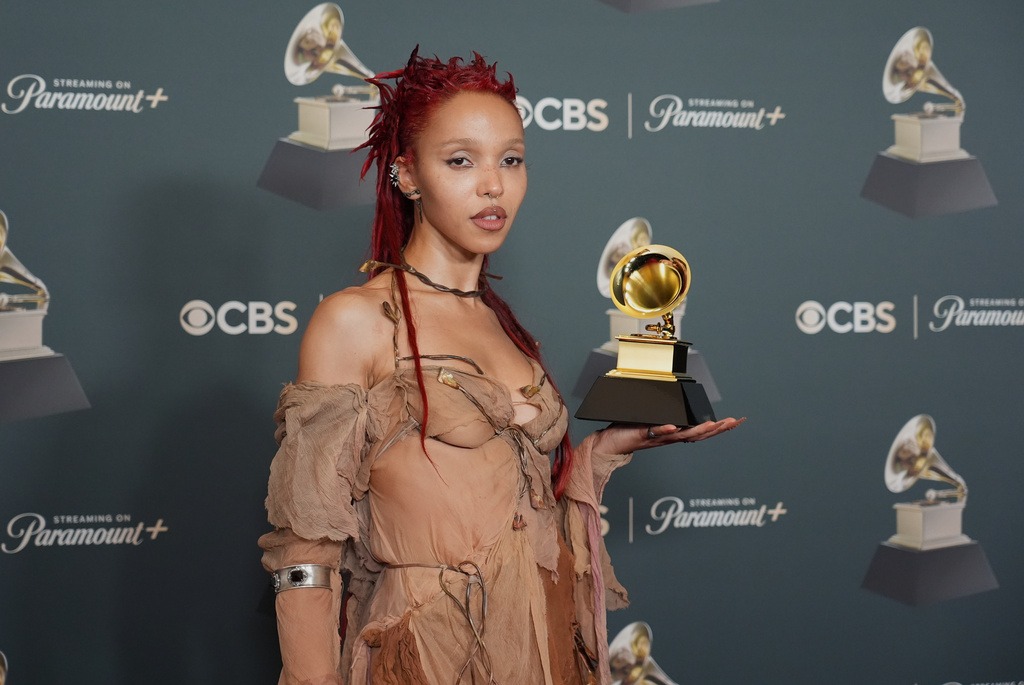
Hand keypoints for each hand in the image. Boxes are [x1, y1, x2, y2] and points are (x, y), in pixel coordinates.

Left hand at [592, 417, 744, 454]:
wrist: (609, 443)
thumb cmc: (629, 431)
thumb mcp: (652, 420)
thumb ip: (665, 417)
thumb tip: (678, 409)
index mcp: (672, 433)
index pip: (699, 431)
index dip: (718, 428)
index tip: (734, 422)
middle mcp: (668, 437)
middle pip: (697, 435)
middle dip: (716, 429)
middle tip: (732, 423)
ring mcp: (656, 437)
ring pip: (681, 435)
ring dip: (697, 430)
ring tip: (712, 425)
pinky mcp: (642, 434)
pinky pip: (655, 432)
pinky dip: (666, 430)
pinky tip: (675, 427)